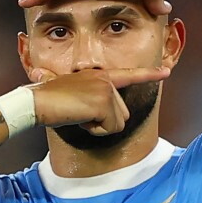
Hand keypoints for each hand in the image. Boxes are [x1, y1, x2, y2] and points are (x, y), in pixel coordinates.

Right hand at [30, 67, 169, 135]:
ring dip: (98, 126)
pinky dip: (94, 130)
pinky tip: (79, 119)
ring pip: (118, 122)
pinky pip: (110, 128)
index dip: (149, 74)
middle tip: (79, 113)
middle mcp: (105, 78)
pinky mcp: (104, 102)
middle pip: (123, 113)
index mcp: (98, 75)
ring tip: (77, 115)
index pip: (128, 75)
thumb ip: (66, 87)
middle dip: (103, 121)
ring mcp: (106, 89)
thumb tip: (36, 73)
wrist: (34, 103)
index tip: (166, 72)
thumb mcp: (60, 90)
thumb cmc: (43, 99)